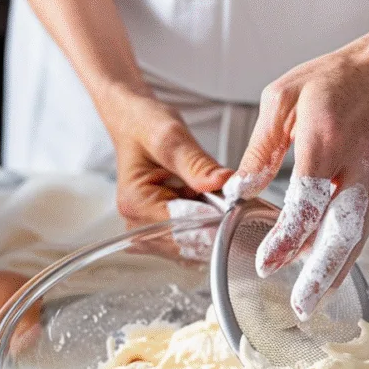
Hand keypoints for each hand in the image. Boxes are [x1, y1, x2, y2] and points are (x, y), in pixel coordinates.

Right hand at [103, 90, 231, 229]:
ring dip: (211, 226)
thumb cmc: (146, 126)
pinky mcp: (161, 230)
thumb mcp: (172, 137)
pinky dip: (206, 226)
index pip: (178, 226)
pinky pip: (191, 239)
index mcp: (135, 203)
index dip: (209, 219)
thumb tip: (223, 182)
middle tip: (232, 201)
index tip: (233, 206)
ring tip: (218, 199)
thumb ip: (197, 163)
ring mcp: (149, 230)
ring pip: (191, 245)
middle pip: (185, 241)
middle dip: (212, 224)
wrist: (137, 124)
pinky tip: (211, 206)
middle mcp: (137, 223)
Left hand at [223, 37, 368, 319]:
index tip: (267, 262)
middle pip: (342, 228)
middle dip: (321, 270)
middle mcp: (357, 164)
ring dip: (335, 273)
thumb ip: (259, 149)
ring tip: (311, 303)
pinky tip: (327, 278)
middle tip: (301, 305)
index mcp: (327, 137)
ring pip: (357, 236)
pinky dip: (345, 258)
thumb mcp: (281, 99)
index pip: (308, 198)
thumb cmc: (332, 82)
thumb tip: (240, 190)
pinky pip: (363, 230)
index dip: (288, 235)